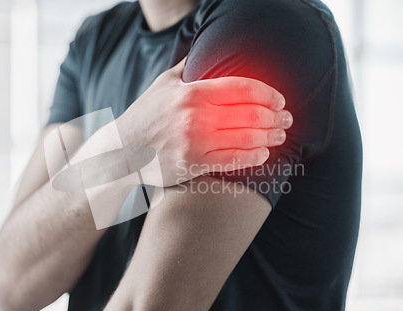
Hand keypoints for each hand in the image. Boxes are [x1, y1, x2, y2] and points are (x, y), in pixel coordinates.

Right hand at [117, 58, 292, 186]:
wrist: (122, 151)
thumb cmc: (146, 115)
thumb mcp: (163, 83)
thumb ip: (189, 66)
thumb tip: (207, 47)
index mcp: (191, 92)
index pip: (241, 87)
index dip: (267, 93)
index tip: (279, 100)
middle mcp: (194, 116)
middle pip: (249, 113)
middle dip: (275, 117)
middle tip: (286, 120)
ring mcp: (194, 142)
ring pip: (245, 138)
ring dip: (270, 137)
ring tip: (279, 135)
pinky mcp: (192, 164)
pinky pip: (232, 161)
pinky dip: (253, 157)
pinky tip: (263, 154)